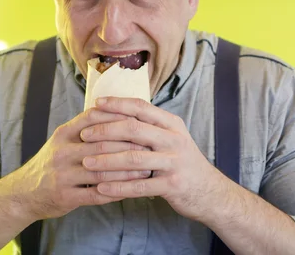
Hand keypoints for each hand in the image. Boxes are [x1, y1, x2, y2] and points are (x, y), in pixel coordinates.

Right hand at [10, 108, 151, 221]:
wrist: (23, 194)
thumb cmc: (51, 164)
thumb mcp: (62, 140)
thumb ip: (86, 128)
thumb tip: (119, 113)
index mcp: (63, 134)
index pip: (94, 118)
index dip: (119, 118)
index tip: (140, 121)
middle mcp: (61, 152)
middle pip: (101, 144)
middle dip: (129, 146)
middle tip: (150, 147)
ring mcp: (62, 175)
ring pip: (101, 170)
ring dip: (127, 171)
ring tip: (146, 170)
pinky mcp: (65, 197)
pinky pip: (96, 194)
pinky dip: (116, 191)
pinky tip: (131, 190)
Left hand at [79, 97, 226, 222]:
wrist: (210, 192)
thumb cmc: (182, 162)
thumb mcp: (172, 137)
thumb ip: (150, 126)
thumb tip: (117, 112)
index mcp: (171, 124)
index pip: (141, 107)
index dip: (117, 104)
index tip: (96, 104)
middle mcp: (174, 139)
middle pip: (134, 129)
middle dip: (105, 130)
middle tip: (84, 135)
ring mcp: (174, 162)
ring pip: (133, 158)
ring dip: (106, 160)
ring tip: (86, 162)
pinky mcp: (172, 185)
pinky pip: (139, 186)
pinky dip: (118, 187)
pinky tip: (101, 189)